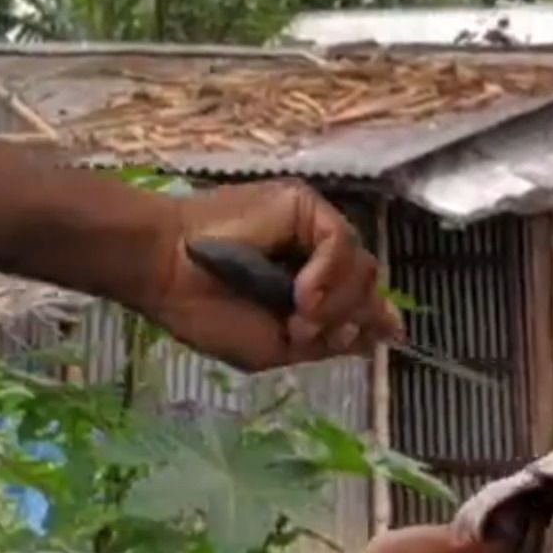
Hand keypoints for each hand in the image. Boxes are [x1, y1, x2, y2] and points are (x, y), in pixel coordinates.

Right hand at [147, 183, 403, 371]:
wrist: (165, 273)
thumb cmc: (206, 312)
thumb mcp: (274, 346)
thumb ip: (328, 340)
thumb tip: (386, 331)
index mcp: (310, 287)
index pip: (362, 301)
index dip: (371, 319)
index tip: (376, 338)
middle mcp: (315, 255)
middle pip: (368, 285)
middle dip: (348, 317)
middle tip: (305, 332)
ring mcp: (310, 228)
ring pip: (362, 267)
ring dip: (336, 302)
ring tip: (298, 315)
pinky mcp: (302, 206)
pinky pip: (340, 242)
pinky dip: (328, 273)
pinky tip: (302, 292)